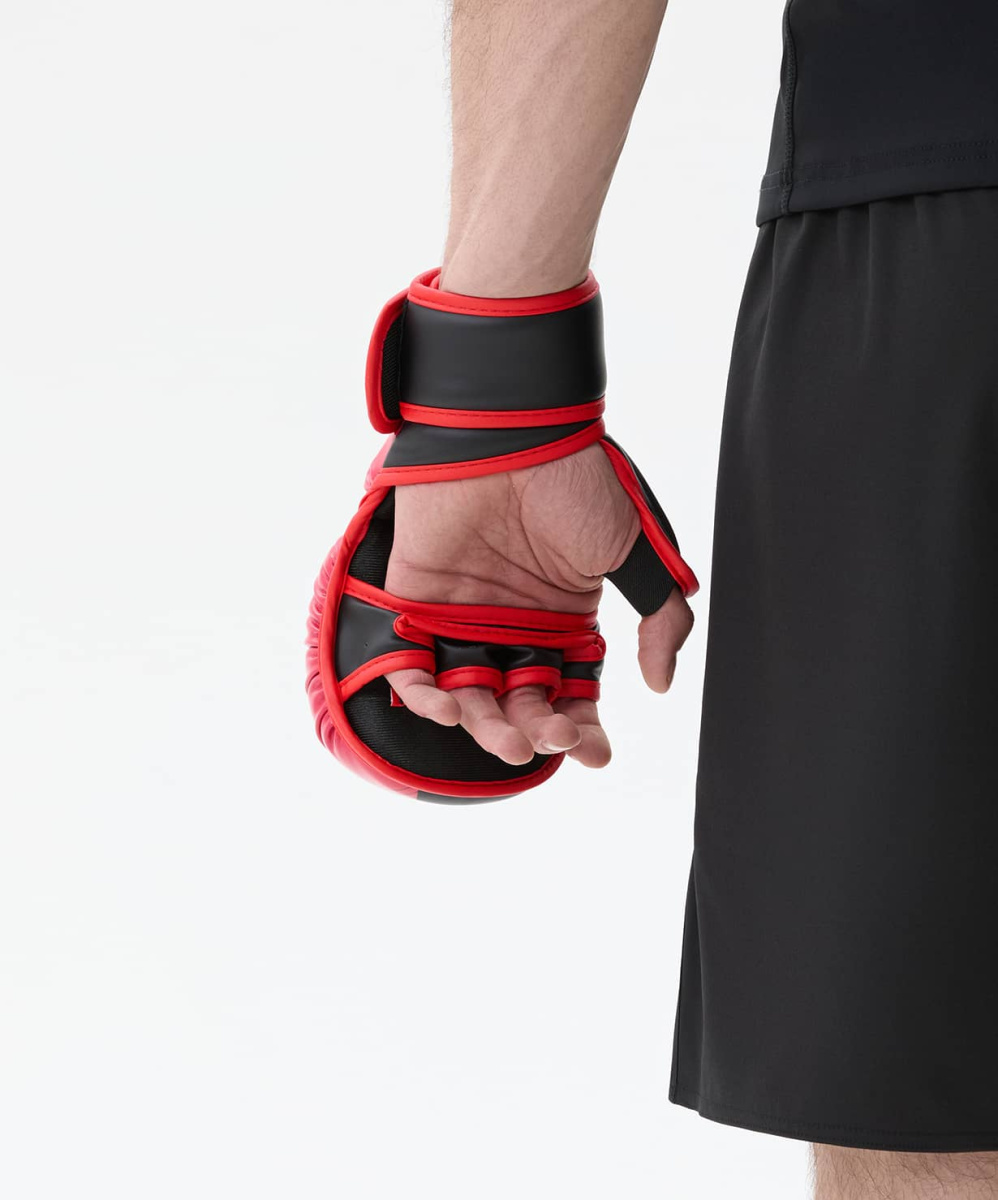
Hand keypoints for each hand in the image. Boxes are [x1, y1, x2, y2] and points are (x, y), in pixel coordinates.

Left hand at [384, 443, 694, 767]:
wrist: (510, 429)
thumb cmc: (575, 481)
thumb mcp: (635, 552)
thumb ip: (660, 617)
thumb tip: (660, 683)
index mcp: (565, 619)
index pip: (572, 691)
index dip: (583, 728)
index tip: (595, 753)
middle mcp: (515, 625)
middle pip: (522, 702)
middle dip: (537, 731)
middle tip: (547, 739)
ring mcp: (464, 616)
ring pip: (471, 694)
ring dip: (486, 726)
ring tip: (507, 741)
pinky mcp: (415, 601)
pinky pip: (413, 663)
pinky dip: (423, 693)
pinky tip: (447, 711)